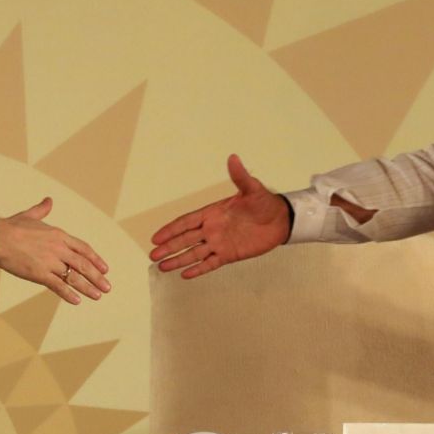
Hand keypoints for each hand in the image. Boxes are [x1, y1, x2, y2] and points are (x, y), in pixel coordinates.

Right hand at [0, 197, 111, 304]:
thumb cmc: (10, 226)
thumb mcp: (30, 215)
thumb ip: (42, 210)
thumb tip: (48, 200)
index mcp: (59, 235)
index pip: (83, 248)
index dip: (95, 259)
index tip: (105, 268)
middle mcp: (58, 249)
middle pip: (83, 264)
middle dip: (97, 277)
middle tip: (107, 287)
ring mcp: (50, 262)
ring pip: (74, 277)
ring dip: (88, 287)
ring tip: (98, 296)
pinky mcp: (39, 273)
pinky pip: (58, 285)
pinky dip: (68, 294)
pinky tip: (77, 301)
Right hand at [149, 155, 289, 278]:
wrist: (280, 220)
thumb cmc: (265, 202)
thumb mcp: (252, 189)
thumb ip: (240, 177)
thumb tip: (233, 158)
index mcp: (213, 213)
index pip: (187, 222)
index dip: (171, 229)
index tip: (156, 237)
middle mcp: (212, 229)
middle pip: (185, 239)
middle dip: (169, 247)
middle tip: (153, 255)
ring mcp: (219, 243)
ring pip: (194, 253)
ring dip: (179, 260)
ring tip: (162, 267)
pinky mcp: (229, 255)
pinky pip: (211, 263)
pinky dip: (198, 269)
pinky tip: (186, 275)